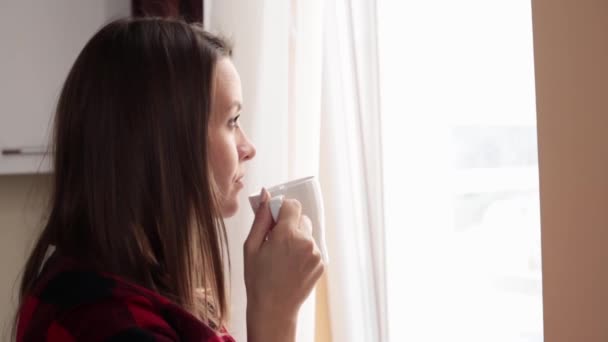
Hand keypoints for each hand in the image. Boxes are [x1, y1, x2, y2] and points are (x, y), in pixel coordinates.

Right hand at [244, 189, 324, 319]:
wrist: (274, 309)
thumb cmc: (258, 279)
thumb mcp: (251, 246)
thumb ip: (260, 218)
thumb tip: (265, 194)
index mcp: (287, 234)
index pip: (292, 205)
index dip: (281, 210)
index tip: (273, 220)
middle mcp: (306, 241)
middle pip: (301, 218)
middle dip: (289, 225)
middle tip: (275, 243)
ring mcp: (316, 253)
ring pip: (307, 233)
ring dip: (297, 239)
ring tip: (283, 258)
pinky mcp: (321, 264)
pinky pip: (312, 248)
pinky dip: (303, 252)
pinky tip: (291, 266)